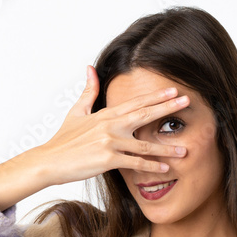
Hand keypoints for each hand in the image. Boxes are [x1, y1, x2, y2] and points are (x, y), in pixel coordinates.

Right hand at [38, 65, 187, 185]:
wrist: (49, 161)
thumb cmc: (63, 140)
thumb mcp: (75, 112)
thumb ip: (88, 92)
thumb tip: (90, 69)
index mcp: (105, 114)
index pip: (136, 102)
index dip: (156, 96)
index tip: (173, 90)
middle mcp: (110, 125)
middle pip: (145, 114)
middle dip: (168, 108)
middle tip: (187, 101)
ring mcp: (110, 142)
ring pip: (145, 145)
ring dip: (166, 148)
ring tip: (184, 150)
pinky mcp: (107, 159)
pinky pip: (135, 163)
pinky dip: (151, 166)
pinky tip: (165, 168)